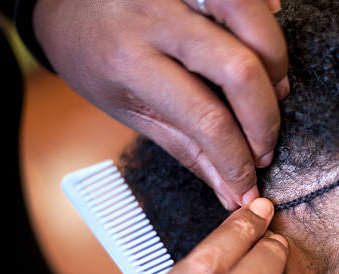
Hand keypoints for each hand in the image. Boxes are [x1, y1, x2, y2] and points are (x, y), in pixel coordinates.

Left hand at [32, 0, 288, 208]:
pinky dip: (265, 20)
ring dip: (275, 63)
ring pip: (250, 17)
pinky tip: (260, 48)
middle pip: (237, 68)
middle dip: (264, 119)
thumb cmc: (92, 59)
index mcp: (130, 62)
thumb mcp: (129, 110)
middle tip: (264, 148)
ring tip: (272, 93)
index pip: (204, 118)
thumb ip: (186, 149)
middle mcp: (155, 19)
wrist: (63, 5)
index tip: (248, 185)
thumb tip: (229, 190)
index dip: (236, 159)